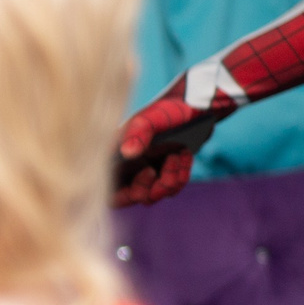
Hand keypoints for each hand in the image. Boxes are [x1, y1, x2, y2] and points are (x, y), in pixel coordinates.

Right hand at [113, 82, 214, 206]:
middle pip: (131, 197)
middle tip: (157, 170)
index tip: (148, 172)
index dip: (124, 193)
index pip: (108, 189)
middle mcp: (128, 166)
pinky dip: (181, 174)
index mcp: (117, 155)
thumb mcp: (151, 118)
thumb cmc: (168, 110)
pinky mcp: (163, 173)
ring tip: (177, 155)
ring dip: (170, 179)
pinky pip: (171, 189)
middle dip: (149, 190)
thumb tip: (126, 152)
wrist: (194, 107)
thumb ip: (137, 134)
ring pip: (154, 195)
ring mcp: (145, 170)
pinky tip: (185, 154)